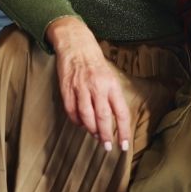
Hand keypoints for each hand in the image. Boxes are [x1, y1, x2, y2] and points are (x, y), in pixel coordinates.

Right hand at [46, 17, 130, 151]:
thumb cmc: (95, 62)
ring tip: (95, 136)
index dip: (123, 131)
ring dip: (91, 130)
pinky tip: (81, 123)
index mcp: (111, 84)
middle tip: (107, 147)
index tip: (123, 145)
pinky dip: (76, 121)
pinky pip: (72, 110)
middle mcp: (97, 86)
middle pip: (103, 117)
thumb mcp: (109, 76)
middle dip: (105, 136)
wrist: (76, 44)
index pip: (120, 112)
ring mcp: (81, 88)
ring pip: (86, 116)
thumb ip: (111, 97)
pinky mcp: (67, 88)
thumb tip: (112, 120)